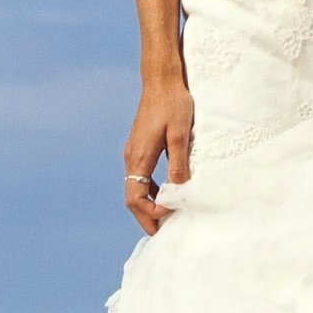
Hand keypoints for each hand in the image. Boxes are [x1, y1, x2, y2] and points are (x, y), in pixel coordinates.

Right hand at [124, 73, 193, 236]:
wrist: (161, 79)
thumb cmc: (173, 103)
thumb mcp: (180, 135)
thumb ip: (179, 164)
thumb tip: (179, 191)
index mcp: (138, 157)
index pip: (135, 198)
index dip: (150, 213)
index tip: (171, 215)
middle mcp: (131, 157)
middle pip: (132, 198)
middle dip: (146, 217)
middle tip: (162, 233)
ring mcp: (133, 152)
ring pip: (134, 188)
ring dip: (147, 205)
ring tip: (165, 218)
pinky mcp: (139, 147)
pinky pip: (140, 177)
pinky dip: (149, 191)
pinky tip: (165, 194)